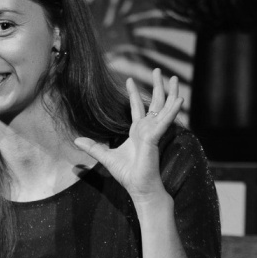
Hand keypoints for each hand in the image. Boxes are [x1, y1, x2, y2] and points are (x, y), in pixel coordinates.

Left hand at [73, 68, 182, 205]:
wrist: (138, 187)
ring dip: (171, 92)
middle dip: (157, 86)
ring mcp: (153, 132)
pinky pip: (166, 121)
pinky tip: (180, 99)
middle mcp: (147, 129)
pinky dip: (173, 110)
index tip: (129, 79)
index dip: (134, 93)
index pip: (137, 108)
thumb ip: (93, 147)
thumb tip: (76, 140)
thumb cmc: (127, 174)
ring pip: (164, 108)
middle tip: (158, 70)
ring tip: (176, 77)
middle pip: (155, 103)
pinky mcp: (155, 137)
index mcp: (137, 132)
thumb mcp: (105, 157)